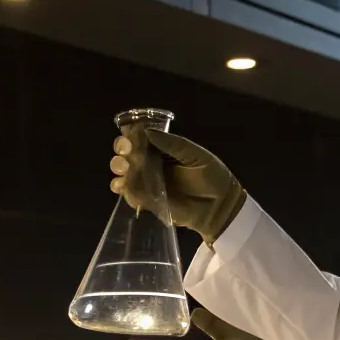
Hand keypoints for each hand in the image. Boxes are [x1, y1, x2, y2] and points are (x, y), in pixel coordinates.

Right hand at [110, 129, 246, 243]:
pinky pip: (130, 195)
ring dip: (119, 169)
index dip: (131, 136)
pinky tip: (123, 185)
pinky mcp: (149, 202)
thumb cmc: (212, 177)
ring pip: (125, 173)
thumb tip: (146, 131)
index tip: (130, 137)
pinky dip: (123, 189)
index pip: (140, 139)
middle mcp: (152, 165)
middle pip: (127, 155)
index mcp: (162, 150)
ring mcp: (149, 184)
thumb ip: (173, 144)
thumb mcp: (196, 155)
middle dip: (121, 151)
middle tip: (126, 152)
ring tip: (124, 169)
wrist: (220, 207)